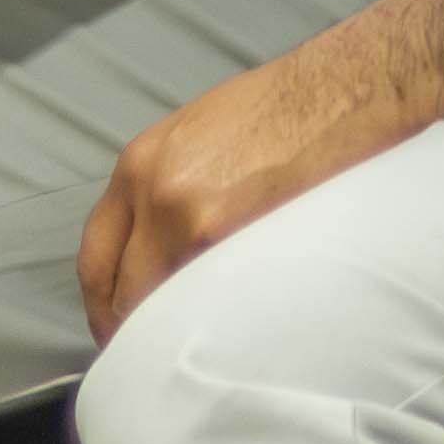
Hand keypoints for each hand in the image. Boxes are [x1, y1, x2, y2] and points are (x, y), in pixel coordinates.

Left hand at [79, 0, 443, 340]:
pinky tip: (232, 330)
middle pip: (117, 289)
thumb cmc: (289, 105)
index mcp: (141, 162)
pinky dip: (211, 323)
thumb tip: (158, 249)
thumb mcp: (203, 135)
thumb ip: (168, 189)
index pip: (94, 257)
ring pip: (159, 303)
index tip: (119, 330)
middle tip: (151, 359)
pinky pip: (204, 300)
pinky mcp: (232, 234)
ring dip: (171, 331)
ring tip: (197, 350)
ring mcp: (190, 215)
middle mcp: (153, 189)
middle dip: (130, 331)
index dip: (104, 304)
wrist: (348, 84)